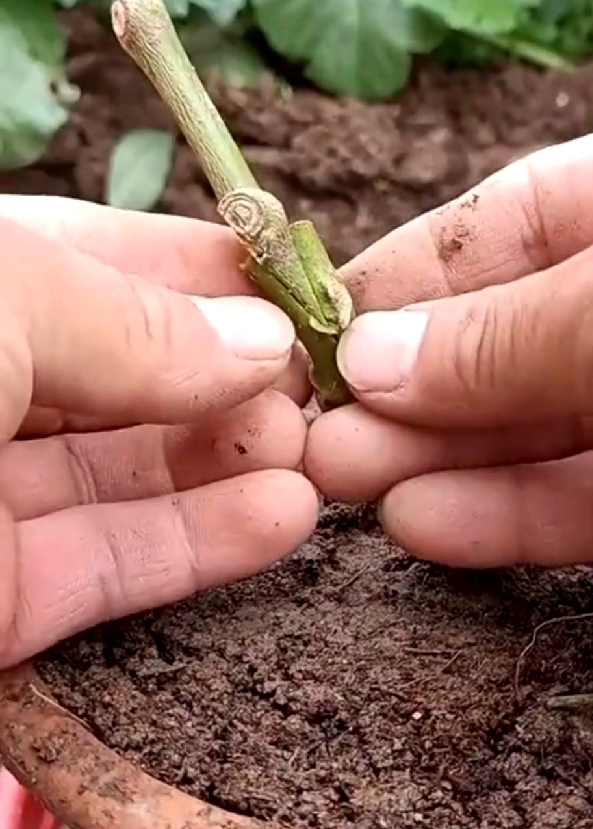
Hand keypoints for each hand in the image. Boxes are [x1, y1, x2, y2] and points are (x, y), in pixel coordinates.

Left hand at [0, 196, 316, 666]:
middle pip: (120, 375)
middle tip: (325, 383)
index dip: (198, 269)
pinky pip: (108, 567)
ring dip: (230, 460)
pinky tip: (287, 517)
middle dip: (228, 373)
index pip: (93, 261)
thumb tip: (262, 338)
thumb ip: (133, 321)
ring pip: (124, 474)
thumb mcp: (4, 300)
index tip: (300, 284)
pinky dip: (200, 545)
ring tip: (324, 449)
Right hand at [307, 106, 592, 571]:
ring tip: (340, 479)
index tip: (324, 319)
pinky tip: (424, 524)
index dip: (420, 265)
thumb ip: (493, 337)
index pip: (530, 208)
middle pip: (529, 327)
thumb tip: (367, 357)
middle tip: (315, 421)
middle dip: (417, 380)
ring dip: (443, 455)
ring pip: (554, 424)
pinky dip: (515, 516)